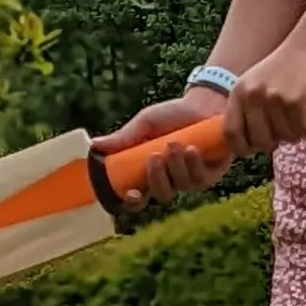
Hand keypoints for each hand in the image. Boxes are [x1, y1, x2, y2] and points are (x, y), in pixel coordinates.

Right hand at [90, 95, 229, 210]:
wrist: (203, 104)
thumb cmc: (172, 115)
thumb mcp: (145, 124)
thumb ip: (123, 138)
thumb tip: (94, 145)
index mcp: (151, 173)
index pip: (140, 199)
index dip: (134, 202)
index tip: (132, 194)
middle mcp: (171, 181)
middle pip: (161, 196)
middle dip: (156, 179)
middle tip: (154, 156)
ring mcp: (192, 180)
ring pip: (181, 186)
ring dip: (176, 166)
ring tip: (175, 143)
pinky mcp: (211, 174)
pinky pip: (200, 180)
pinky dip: (193, 164)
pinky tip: (192, 149)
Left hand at [224, 32, 305, 156]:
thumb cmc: (285, 67)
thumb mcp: (256, 82)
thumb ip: (248, 106)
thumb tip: (246, 142)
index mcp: (238, 92)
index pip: (230, 132)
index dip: (241, 148)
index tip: (252, 150)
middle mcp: (252, 96)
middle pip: (258, 140)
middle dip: (272, 144)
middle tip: (283, 135)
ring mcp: (273, 99)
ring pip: (282, 137)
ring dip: (293, 135)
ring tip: (300, 122)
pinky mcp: (295, 101)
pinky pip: (299, 130)